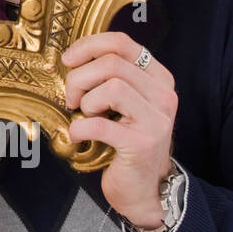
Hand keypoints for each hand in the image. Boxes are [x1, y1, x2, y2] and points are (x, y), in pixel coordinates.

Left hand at [62, 32, 177, 228]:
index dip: (88, 46)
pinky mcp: (142, 143)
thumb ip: (108, 77)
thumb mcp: (123, 102)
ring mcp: (156, 119)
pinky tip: (79, 135)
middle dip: (79, 78)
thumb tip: (72, 57)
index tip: (68, 60)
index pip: (122, 43)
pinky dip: (80, 128)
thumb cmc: (126, 141)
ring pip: (111, 87)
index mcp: (158, 78)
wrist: (145, 188)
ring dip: (86, 101)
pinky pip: (99, 124)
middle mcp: (163, 95)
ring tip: (84, 116)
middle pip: (111, 64)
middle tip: (72, 98)